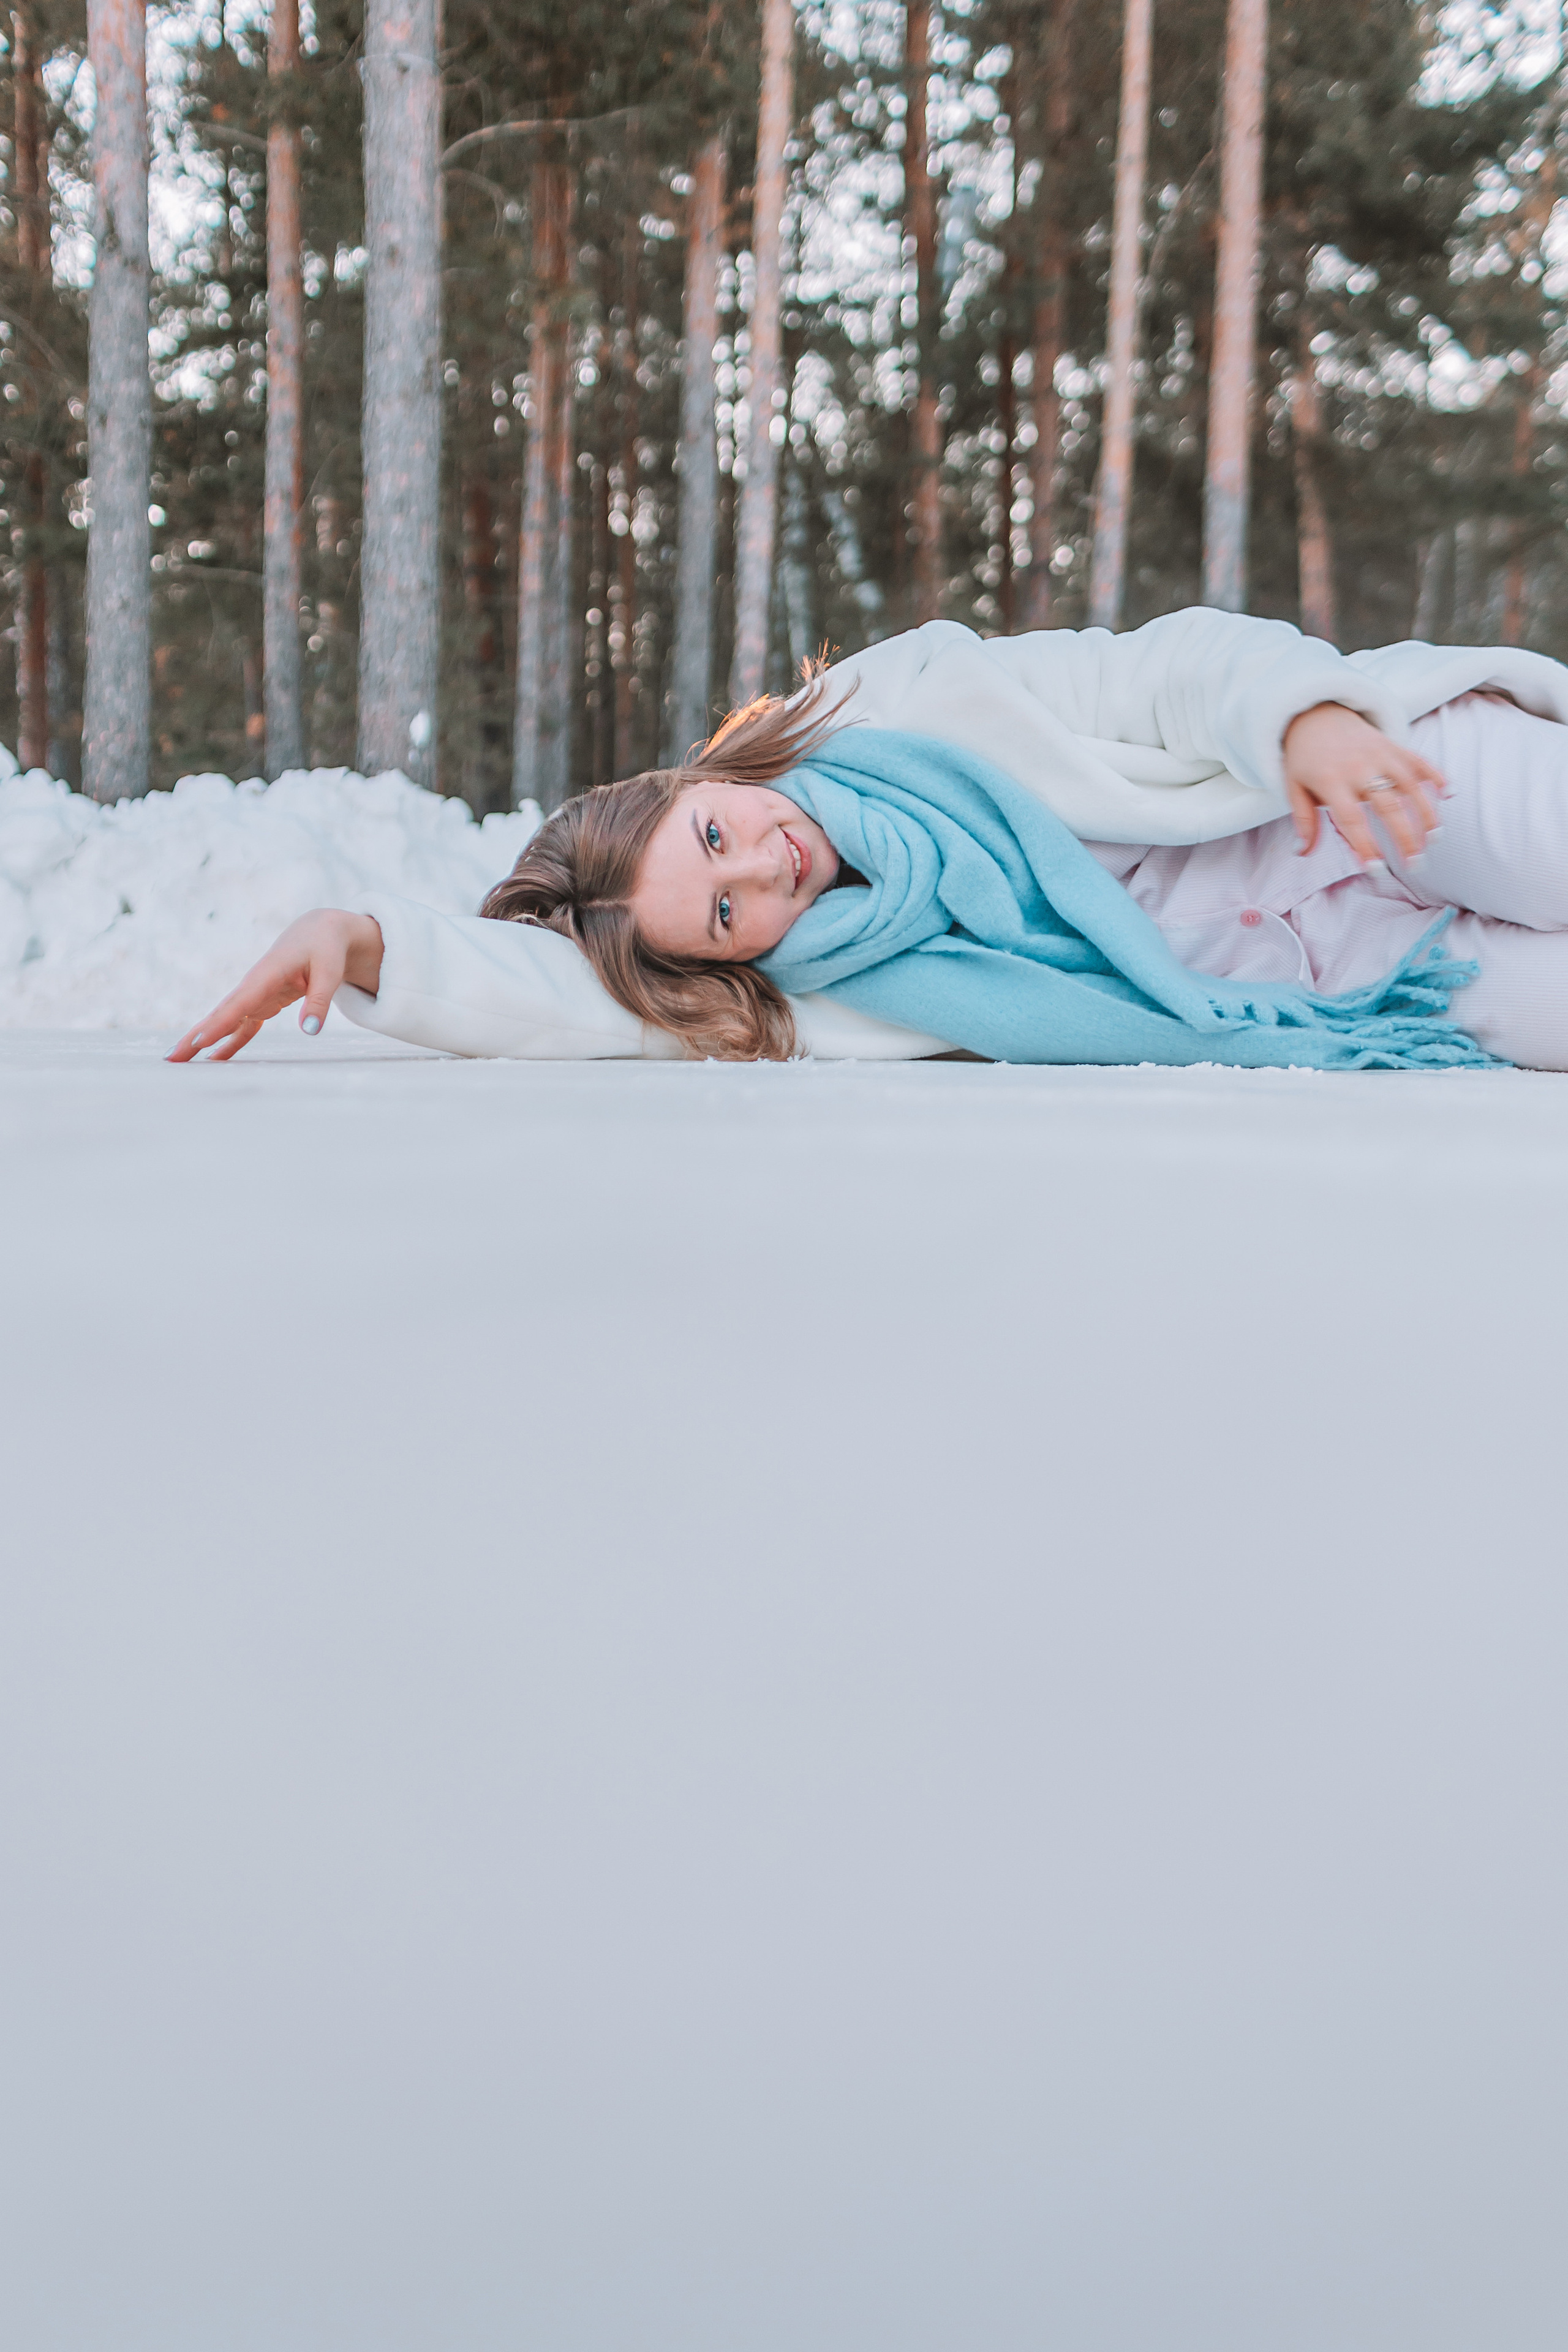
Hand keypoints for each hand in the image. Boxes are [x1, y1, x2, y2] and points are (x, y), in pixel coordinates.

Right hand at [167, 909, 384, 1061]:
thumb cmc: (325, 948)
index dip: (220, 1023)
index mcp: (268, 972)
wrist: (319, 931)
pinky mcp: (262, 1002)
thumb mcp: (330, 971)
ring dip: (201, 1039)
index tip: (199, 1041)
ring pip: (224, 1020)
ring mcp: (255, 994)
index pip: (241, 1002)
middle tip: (172, 1057)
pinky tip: (214, 1060)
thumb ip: (320, 1001)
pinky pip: (242, 1025)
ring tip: (179, 1060)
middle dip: (196, 1035)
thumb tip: (311, 1032)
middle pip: (221, 1013)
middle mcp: (254, 984)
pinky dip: (228, 1041)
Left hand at [1282, 702, 1445, 865]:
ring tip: (1435, 840)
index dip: (1366, 846)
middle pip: (1388, 806)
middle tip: (1416, 864)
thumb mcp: (1294, 787)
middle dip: (1405, 837)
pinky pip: (1419, 760)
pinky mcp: (1393, 745)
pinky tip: (1450, 793)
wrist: (1315, 713)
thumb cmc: (1304, 758)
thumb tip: (1303, 853)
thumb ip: (1303, 820)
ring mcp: (1380, 754)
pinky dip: (1436, 775)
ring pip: (1411, 785)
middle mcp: (1359, 767)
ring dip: (1426, 813)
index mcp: (1331, 781)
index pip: (1352, 820)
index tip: (1377, 870)